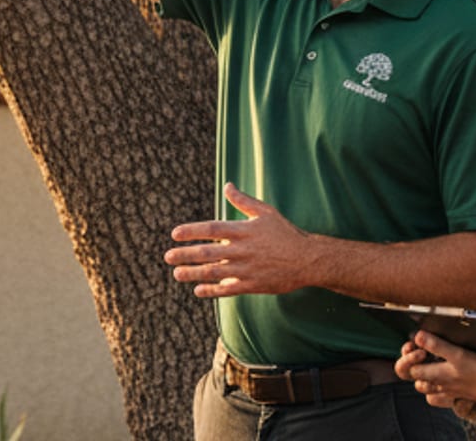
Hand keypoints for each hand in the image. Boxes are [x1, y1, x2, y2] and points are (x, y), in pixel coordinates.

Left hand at [164, 183, 317, 297]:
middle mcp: (242, 250)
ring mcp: (246, 269)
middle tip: (167, 256)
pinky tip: (198, 290)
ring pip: (214, 272)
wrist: (308, 260)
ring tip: (177, 273)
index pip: (211, 229)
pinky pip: (228, 290)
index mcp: (243, 231)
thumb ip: (243, 201)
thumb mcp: (266, 212)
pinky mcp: (253, 285)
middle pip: (208, 252)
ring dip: (193, 273)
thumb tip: (227, 185)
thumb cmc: (285, 233)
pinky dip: (212, 290)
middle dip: (186, 254)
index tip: (174, 234)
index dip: (192, 231)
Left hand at [394, 330, 475, 409]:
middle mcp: (438, 386)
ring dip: (423, 375)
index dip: (409, 356)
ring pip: (424, 388)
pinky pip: (437, 399)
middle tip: (420, 350)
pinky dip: (434, 391)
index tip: (418, 345)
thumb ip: (437, 345)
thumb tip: (417, 336)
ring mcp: (446, 393)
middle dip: (412, 364)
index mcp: (436, 375)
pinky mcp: (456, 397)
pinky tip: (440, 380)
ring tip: (429, 362)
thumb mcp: (459, 354)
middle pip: (414, 378)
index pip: (409, 369)